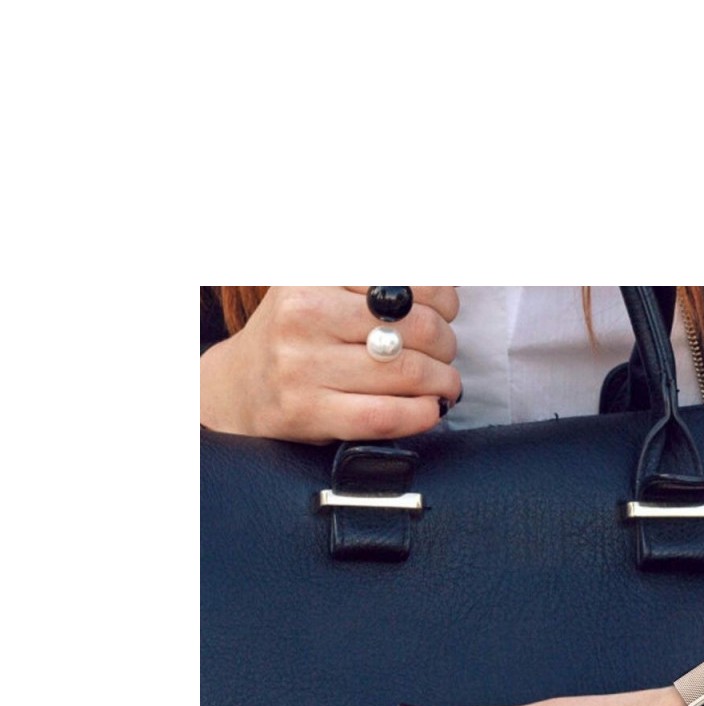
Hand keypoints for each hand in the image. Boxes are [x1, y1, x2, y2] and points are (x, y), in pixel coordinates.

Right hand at [200, 286, 460, 442]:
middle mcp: (304, 314)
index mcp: (313, 274)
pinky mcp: (308, 411)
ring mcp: (302, 365)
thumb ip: (373, 283)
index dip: (441, 295)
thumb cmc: (298, 336)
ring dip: (443, 381)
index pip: (402, 278)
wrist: (240, 387)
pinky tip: (430, 409)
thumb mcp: (322, 288)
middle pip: (416, 326)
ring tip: (445, 383)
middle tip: (444, 352)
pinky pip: (386, 415)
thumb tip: (445, 289)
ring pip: (407, 371)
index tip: (446, 310)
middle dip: (445, 342)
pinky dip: (422, 414)